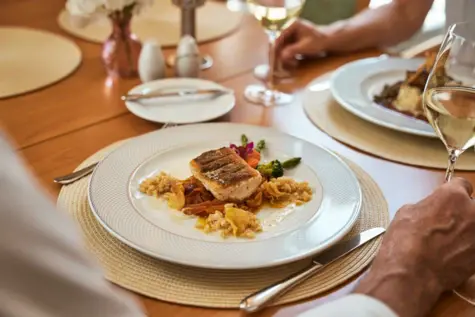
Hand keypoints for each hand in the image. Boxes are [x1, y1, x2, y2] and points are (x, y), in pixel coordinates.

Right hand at [276, 19, 326, 66]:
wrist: (329, 40)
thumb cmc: (319, 41)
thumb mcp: (305, 47)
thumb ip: (293, 50)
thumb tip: (282, 56)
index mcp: (293, 24)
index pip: (280, 36)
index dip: (276, 47)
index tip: (275, 57)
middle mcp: (290, 27)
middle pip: (280, 41)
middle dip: (281, 53)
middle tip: (283, 63)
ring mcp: (292, 33)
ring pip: (284, 46)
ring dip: (286, 55)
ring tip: (292, 63)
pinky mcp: (294, 39)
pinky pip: (288, 48)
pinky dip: (290, 55)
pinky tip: (294, 62)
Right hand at [356, 178, 474, 316]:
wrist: (412, 273)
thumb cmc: (404, 240)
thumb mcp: (407, 212)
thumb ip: (427, 206)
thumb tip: (432, 209)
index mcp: (453, 196)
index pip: (463, 185)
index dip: (454, 192)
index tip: (450, 200)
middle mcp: (473, 213)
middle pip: (474, 207)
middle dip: (463, 213)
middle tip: (447, 224)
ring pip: (473, 228)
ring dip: (465, 232)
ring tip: (448, 243)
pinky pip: (473, 247)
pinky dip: (466, 250)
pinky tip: (450, 256)